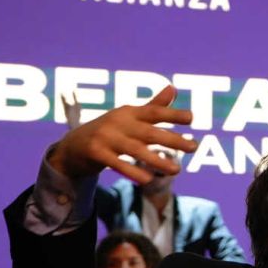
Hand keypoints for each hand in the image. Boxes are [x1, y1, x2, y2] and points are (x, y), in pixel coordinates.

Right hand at [48, 85, 195, 183]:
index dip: (172, 114)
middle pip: (149, 132)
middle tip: (194, 147)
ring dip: (157, 160)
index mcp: (128, 112)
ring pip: (135, 150)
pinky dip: (132, 171)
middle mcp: (118, 122)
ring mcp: (105, 137)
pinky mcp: (96, 153)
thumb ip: (153, 106)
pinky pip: (117, 164)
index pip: (153, 112)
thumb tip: (173, 88)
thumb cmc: (109, 131)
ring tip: (177, 170)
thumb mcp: (129, 117)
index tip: (192, 118)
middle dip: (172, 139)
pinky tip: (148, 179)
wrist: (73, 146)